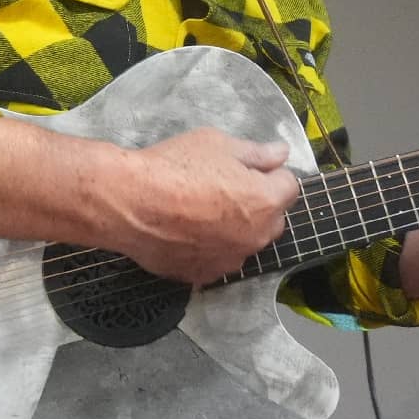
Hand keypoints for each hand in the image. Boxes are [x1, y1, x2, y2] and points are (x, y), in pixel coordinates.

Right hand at [109, 129, 300, 285]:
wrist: (129, 202)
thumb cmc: (174, 167)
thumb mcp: (217, 144)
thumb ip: (256, 152)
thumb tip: (281, 154)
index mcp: (265, 201)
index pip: (289, 185)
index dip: (269, 173)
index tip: (247, 167)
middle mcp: (255, 237)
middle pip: (272, 218)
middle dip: (259, 204)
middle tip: (225, 187)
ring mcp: (230, 260)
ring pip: (245, 242)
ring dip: (236, 229)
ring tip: (201, 210)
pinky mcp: (203, 275)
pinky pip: (218, 259)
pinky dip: (210, 248)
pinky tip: (187, 231)